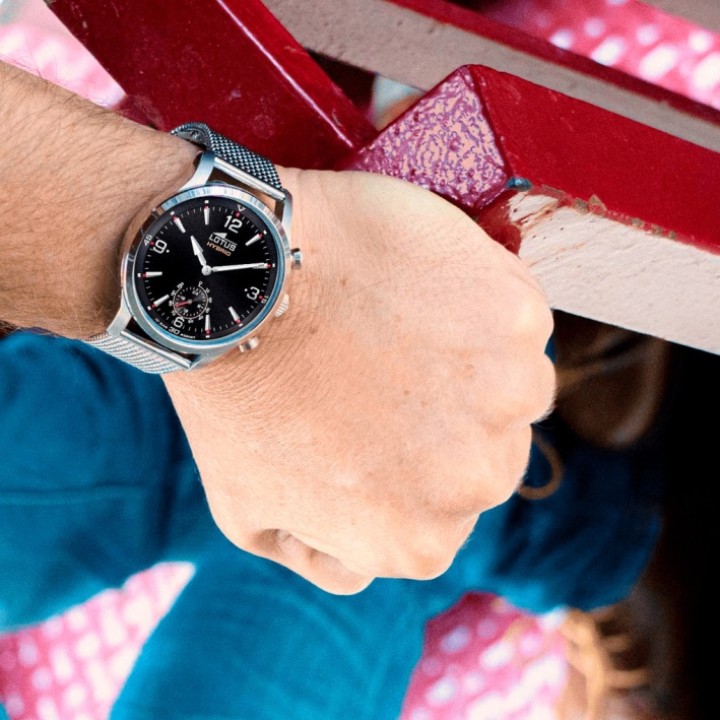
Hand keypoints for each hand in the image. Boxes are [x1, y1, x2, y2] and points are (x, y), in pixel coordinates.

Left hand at [163, 168, 555, 594]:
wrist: (241, 280)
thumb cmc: (237, 393)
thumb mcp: (249, 512)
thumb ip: (323, 557)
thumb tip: (362, 566)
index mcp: (419, 543)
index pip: (434, 514)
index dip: (397, 461)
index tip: (366, 419)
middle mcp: (480, 483)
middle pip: (481, 453)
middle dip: (439, 417)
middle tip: (378, 368)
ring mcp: (507, 396)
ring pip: (505, 388)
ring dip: (465, 363)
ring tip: (393, 327)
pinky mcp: (517, 319)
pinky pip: (511, 321)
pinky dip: (477, 304)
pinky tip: (415, 286)